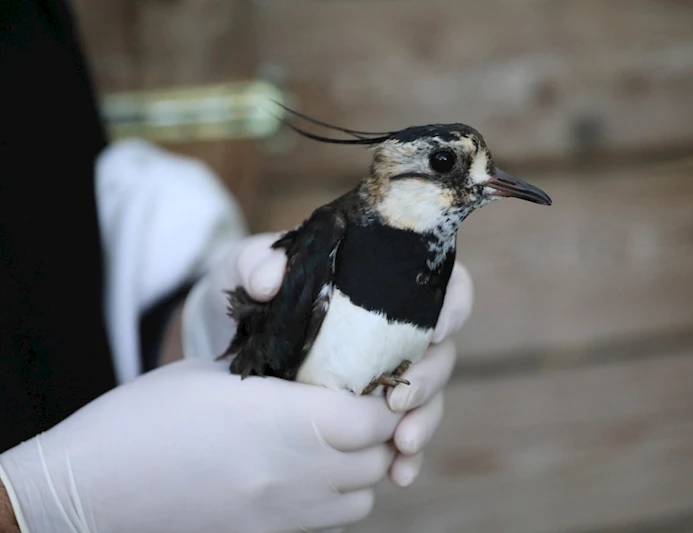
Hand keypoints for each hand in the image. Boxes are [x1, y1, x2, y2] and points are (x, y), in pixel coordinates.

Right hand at [0, 357, 409, 532]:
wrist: (92, 489)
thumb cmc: (145, 417)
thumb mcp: (214, 375)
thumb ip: (279, 373)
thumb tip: (321, 368)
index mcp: (279, 420)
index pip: (372, 418)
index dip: (383, 398)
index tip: (375, 382)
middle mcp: (291, 473)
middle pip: (375, 458)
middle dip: (379, 431)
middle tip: (361, 405)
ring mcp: (281, 513)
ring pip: (362, 496)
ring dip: (362, 467)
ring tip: (339, 441)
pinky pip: (329, 520)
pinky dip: (337, 497)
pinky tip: (311, 473)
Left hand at [181, 232, 473, 486]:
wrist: (227, 341)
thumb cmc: (249, 294)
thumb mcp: (244, 270)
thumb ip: (256, 264)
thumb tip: (269, 281)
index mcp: (382, 282)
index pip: (442, 285)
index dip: (453, 304)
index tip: (437, 329)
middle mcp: (396, 328)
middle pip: (440, 349)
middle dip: (430, 379)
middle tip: (399, 402)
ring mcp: (388, 373)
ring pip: (429, 396)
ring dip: (423, 422)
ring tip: (402, 445)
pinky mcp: (372, 413)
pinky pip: (403, 433)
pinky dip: (407, 456)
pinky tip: (399, 474)